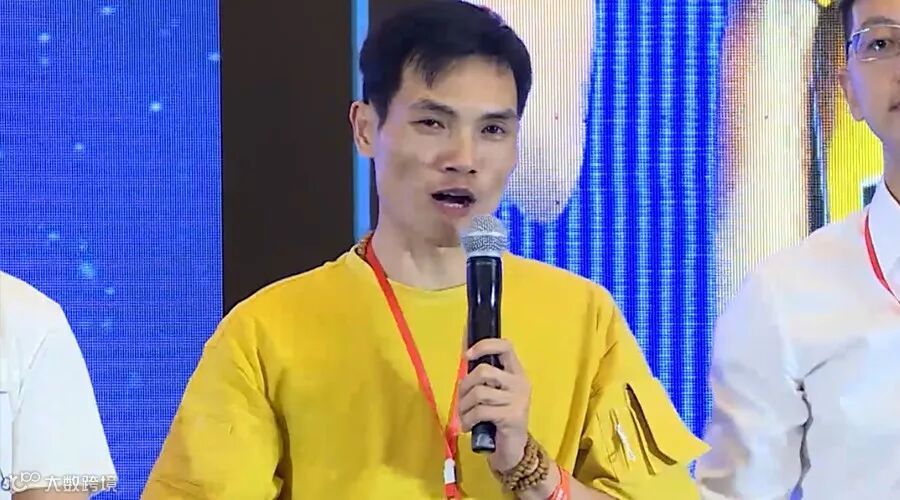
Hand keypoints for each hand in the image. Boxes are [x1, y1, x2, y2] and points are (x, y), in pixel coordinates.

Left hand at [457, 339, 531, 472]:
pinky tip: (467, 426)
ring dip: (463, 406)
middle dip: (464, 386)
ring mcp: (518, 400)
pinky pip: (480, 411)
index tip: (467, 355)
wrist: (514, 449)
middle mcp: (520, 383)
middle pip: (483, 371)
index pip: (505, 346)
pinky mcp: (511, 416)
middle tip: (461, 400)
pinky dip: (467, 419)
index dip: (484, 345)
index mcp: (517, 372)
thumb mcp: (495, 393)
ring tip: (464, 416)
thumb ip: (485, 377)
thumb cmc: (499, 418)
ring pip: (478, 392)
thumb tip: (465, 355)